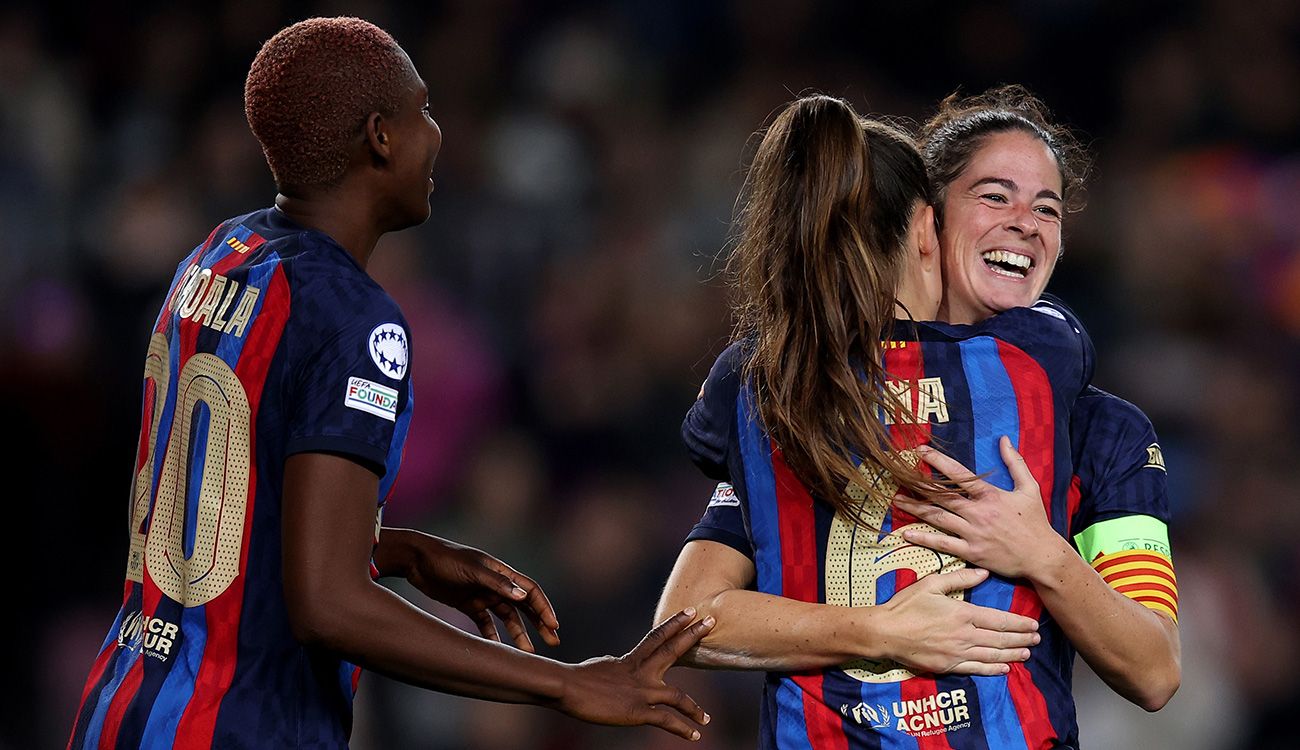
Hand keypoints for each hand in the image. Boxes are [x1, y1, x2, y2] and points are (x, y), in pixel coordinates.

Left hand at [396, 531, 559, 650]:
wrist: (415, 560)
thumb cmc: (445, 560)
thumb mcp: (472, 570)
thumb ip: (498, 583)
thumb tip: (524, 597)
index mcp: (501, 572)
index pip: (530, 591)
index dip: (544, 608)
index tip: (553, 626)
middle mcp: (495, 584)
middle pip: (524, 606)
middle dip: (539, 623)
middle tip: (553, 641)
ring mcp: (482, 595)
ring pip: (507, 618)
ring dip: (519, 634)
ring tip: (528, 652)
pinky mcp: (468, 604)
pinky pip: (485, 624)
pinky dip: (492, 636)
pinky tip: (497, 650)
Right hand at [558, 609, 714, 740]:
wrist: (567, 687)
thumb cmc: (578, 678)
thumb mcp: (604, 665)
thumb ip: (619, 664)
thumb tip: (621, 662)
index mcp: (631, 660)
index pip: (657, 636)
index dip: (675, 623)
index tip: (690, 611)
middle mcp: (641, 672)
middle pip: (672, 650)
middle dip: (692, 635)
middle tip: (711, 621)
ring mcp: (641, 691)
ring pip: (677, 696)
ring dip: (694, 709)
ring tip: (707, 719)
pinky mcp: (637, 712)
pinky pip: (666, 721)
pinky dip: (682, 728)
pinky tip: (694, 735)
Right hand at [873, 567, 1039, 675]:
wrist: (885, 632)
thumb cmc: (906, 606)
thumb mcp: (931, 584)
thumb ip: (959, 578)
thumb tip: (984, 574)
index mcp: (962, 613)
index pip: (998, 620)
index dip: (1018, 624)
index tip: (1033, 625)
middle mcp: (964, 635)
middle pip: (1000, 639)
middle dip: (1021, 639)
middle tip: (1037, 639)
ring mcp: (957, 653)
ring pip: (992, 655)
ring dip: (1012, 655)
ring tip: (1027, 653)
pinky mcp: (948, 666)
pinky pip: (976, 669)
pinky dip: (993, 670)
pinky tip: (1005, 669)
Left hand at [893, 437, 1068, 578]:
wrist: (1042, 557)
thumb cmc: (1035, 522)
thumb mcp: (1029, 488)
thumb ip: (1015, 463)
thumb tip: (1004, 439)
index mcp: (990, 496)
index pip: (958, 474)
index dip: (937, 461)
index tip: (919, 451)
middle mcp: (977, 513)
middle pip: (941, 496)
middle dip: (918, 485)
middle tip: (898, 475)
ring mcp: (972, 533)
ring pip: (937, 518)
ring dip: (915, 508)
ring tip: (897, 500)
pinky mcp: (971, 552)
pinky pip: (943, 544)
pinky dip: (924, 539)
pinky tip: (907, 533)